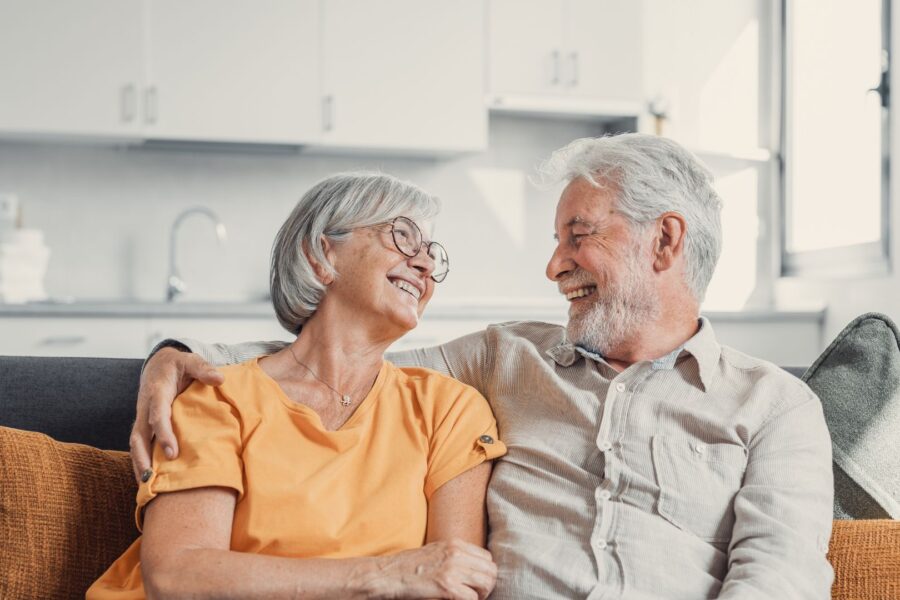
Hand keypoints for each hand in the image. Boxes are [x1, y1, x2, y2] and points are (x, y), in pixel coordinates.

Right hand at [129, 347, 223, 481]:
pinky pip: (139, 445)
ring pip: (135, 443)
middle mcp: (145, 406)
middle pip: (138, 435)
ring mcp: (142, 417)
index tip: (172, 453)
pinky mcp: (143, 424)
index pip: (157, 415)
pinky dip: (141, 461)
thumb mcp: (191, 360)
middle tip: (152, 479)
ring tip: (147, 487)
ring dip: (139, 464)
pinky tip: (148, 480)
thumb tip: (219, 379)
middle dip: (143, 458)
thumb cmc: (178, 364)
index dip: (163, 434)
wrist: (158, 363)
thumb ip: (203, 369)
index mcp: (157, 391)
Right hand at [366, 539, 497, 599]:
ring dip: (481, 595)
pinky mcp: (447, 587)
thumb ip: (454, 556)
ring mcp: (452, 569)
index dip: (484, 573)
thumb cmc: (408, 567)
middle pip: (491, 570)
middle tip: (476, 595)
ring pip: (486, 583)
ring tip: (469, 599)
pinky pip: (472, 598)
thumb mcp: (435, 552)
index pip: (487, 558)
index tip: (476, 583)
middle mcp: (456, 553)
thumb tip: (472, 570)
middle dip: (487, 586)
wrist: (387, 575)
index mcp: (455, 544)